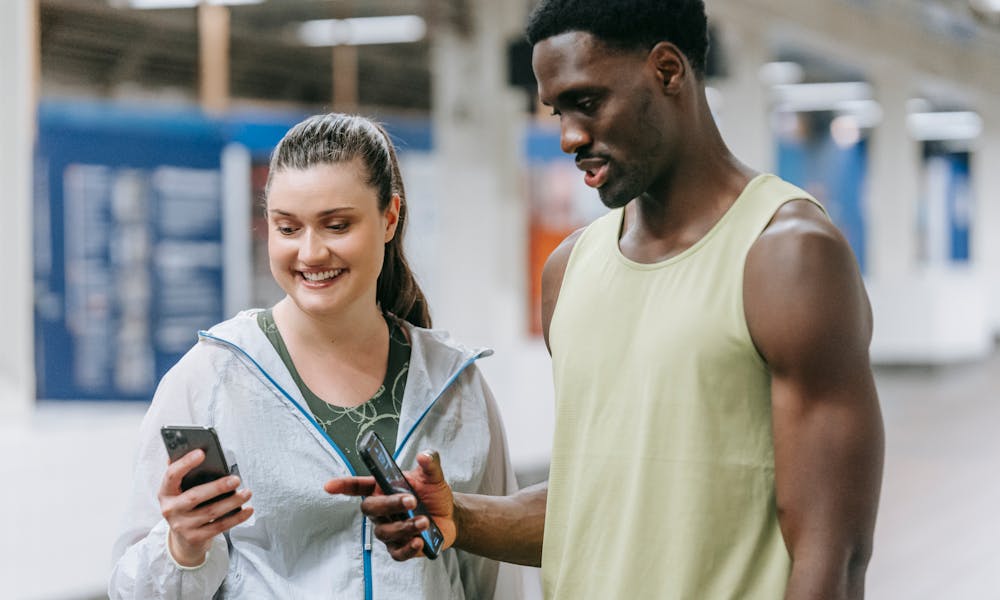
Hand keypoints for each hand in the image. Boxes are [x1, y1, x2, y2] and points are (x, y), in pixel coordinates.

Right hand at [158, 449, 253, 566]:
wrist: (183, 539)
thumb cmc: (187, 505)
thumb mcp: (180, 490)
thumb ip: (186, 472)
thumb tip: (196, 449)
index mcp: (165, 492)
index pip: (172, 475)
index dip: (185, 463)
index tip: (201, 452)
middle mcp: (170, 510)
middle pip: (195, 496)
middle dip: (218, 487)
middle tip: (237, 479)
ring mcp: (181, 526)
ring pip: (211, 512)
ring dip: (232, 502)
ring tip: (247, 493)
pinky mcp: (195, 538)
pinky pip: (219, 526)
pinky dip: (236, 518)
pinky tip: (248, 509)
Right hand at [324, 450, 455, 560]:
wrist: (450, 516)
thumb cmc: (434, 494)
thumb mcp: (433, 477)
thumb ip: (430, 464)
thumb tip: (424, 456)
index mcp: (384, 488)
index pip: (358, 486)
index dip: (343, 486)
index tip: (329, 486)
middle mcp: (382, 510)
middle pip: (370, 508)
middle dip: (389, 504)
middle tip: (411, 501)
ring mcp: (389, 529)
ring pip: (384, 532)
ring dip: (404, 527)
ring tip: (425, 521)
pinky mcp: (399, 547)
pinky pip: (396, 552)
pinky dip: (407, 548)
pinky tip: (419, 541)